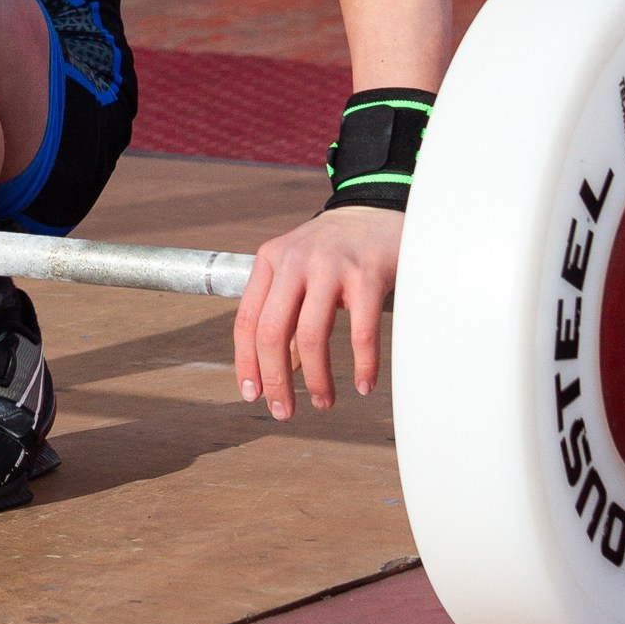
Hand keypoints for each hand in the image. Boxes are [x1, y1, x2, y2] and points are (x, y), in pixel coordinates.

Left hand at [232, 203, 402, 420]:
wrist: (378, 212)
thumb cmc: (334, 251)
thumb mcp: (298, 274)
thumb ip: (285, 317)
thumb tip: (281, 372)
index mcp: (270, 260)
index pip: (247, 320)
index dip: (246, 363)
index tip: (252, 394)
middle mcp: (295, 261)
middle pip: (272, 332)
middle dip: (276, 380)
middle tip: (285, 411)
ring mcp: (330, 266)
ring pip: (311, 336)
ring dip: (317, 379)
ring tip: (323, 402)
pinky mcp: (367, 275)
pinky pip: (360, 332)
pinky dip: (362, 365)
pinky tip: (363, 384)